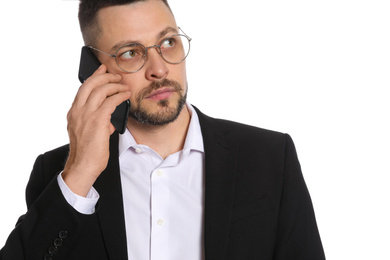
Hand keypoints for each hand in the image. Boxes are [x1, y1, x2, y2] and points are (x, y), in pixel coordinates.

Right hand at [62, 64, 130, 196]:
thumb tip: (108, 120)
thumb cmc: (87, 153)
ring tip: (123, 86)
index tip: (102, 69)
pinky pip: (110, 101)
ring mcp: (86, 115)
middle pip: (90, 84)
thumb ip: (96, 123)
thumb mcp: (87, 133)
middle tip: (116, 75)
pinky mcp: (97, 121)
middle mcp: (77, 111)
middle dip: (104, 76)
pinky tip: (126, 96)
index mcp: (74, 113)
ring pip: (100, 90)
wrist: (83, 166)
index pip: (83, 89)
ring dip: (114, 85)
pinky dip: (119, 96)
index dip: (94, 76)